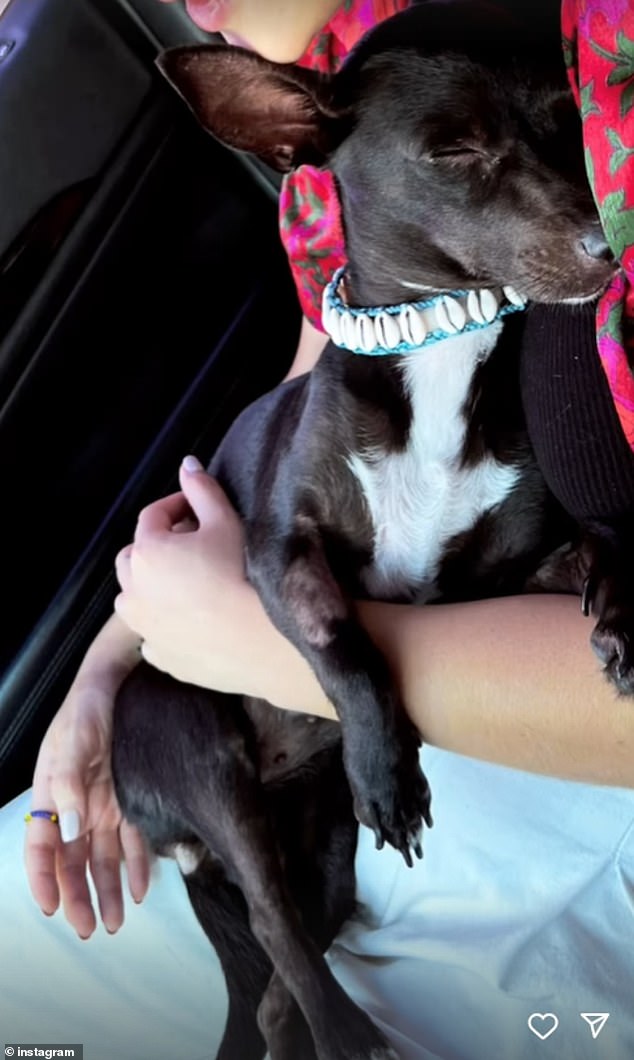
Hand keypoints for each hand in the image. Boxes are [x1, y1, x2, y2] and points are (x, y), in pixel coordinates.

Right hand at [25, 679, 149, 937]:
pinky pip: (134, 839)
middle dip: (78, 896)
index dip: (43, 878)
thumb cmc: (88, 707)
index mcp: (50, 794)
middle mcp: (75, 806)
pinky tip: (143, 889)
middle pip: (73, 860)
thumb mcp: (74, 740)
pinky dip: (138, 865)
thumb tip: (69, 830)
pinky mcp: (131, 798)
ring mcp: (103, 804)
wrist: (122, 683)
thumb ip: (69, 783)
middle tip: (90, 930)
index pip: (40, 845)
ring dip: (107, 891)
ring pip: (102, 857)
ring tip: (117, 923)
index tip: (52, 908)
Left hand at [114, 457, 258, 693]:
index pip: (154, 515)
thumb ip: (202, 490)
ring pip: (136, 597)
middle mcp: (133, 590)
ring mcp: (143, 627)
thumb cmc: (243, 575)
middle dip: (159, 547)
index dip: (177, 506)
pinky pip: (153, 633)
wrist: (260, 641)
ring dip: (154, 586)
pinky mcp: (159, 656)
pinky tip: (192, 620)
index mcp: (146, 551)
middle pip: (135, 557)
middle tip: (195, 546)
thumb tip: (187, 464)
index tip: (199, 509)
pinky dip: (164, 622)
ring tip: (189, 584)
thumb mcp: (226, 522)